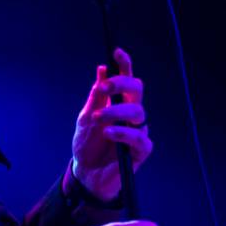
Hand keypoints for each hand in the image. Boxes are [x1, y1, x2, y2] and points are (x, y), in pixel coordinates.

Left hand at [70, 48, 151, 200]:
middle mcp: (131, 114)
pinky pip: (139, 138)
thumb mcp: (86, 118)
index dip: (124, 65)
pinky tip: (109, 133)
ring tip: (98, 119)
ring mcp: (138, 131)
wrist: (85, 173)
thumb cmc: (87, 144)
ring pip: (138, 112)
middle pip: (137, 91)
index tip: (116, 51)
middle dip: (121, 84)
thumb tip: (102, 70)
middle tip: (104, 86)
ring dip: (116, 112)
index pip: (126, 80)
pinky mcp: (140, 151)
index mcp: (119, 103)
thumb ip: (96, 97)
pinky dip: (123, 133)